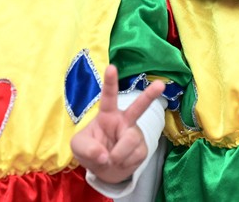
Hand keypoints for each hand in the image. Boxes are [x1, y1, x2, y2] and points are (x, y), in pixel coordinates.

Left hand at [71, 64, 164, 184]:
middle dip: (150, 95)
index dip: (110, 82)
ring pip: (129, 141)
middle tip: (160, 84)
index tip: (111, 67)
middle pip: (138, 107)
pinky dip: (123, 163)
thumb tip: (104, 155)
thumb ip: (87, 149)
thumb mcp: (78, 148)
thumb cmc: (91, 149)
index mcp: (107, 114)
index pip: (108, 96)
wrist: (106, 170)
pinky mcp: (142, 149)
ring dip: (117, 155)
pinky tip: (120, 162)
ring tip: (110, 159)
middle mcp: (124, 120)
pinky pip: (134, 156)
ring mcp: (135, 134)